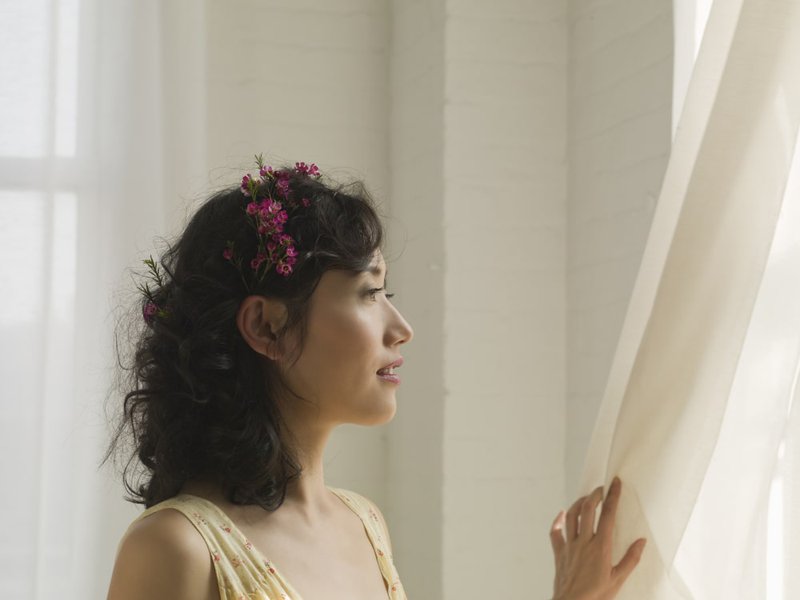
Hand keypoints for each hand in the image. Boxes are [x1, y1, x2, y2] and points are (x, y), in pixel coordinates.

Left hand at [549, 477, 645, 599]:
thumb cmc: (596, 595)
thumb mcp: (618, 579)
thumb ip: (631, 559)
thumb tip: (641, 541)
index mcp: (601, 546)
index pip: (608, 515)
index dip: (612, 496)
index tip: (615, 483)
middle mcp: (584, 541)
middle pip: (588, 509)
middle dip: (595, 494)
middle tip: (602, 488)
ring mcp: (569, 546)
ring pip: (571, 516)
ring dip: (578, 503)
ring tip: (587, 498)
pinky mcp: (559, 552)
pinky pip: (555, 532)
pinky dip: (557, 520)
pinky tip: (561, 514)